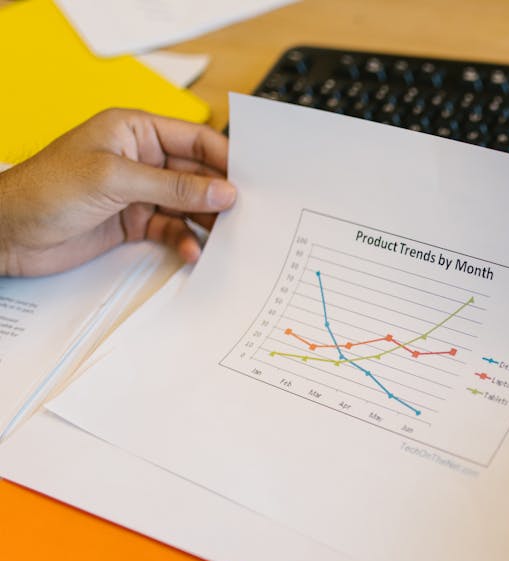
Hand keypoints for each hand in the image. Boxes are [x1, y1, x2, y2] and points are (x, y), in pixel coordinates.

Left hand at [0, 108, 235, 275]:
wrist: (6, 233)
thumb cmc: (44, 190)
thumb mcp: (114, 179)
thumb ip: (173, 186)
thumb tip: (223, 191)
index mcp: (136, 131)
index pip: (195, 139)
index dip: (226, 158)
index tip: (254, 179)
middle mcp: (142, 159)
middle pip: (198, 174)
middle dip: (222, 194)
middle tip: (249, 214)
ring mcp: (139, 192)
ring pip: (190, 205)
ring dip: (208, 222)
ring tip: (227, 238)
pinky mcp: (134, 222)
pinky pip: (173, 229)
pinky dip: (186, 241)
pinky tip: (192, 251)